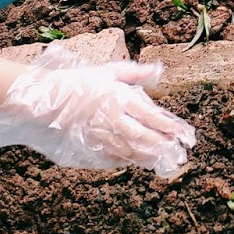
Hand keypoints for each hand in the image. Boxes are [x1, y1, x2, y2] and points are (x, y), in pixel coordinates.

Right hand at [0, 46, 196, 177]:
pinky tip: (141, 162)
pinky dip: (130, 161)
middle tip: (181, 154)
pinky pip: (115, 157)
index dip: (170, 127)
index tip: (186, 135)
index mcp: (119, 98)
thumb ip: (136, 73)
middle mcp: (113, 119)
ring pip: (132, 151)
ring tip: (166, 162)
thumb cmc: (80, 82)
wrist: (47, 99)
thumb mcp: (109, 71)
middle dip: (165, 147)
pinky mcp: (91, 146)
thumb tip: (159, 70)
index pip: (151, 115)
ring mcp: (102, 136)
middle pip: (144, 137)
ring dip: (151, 158)